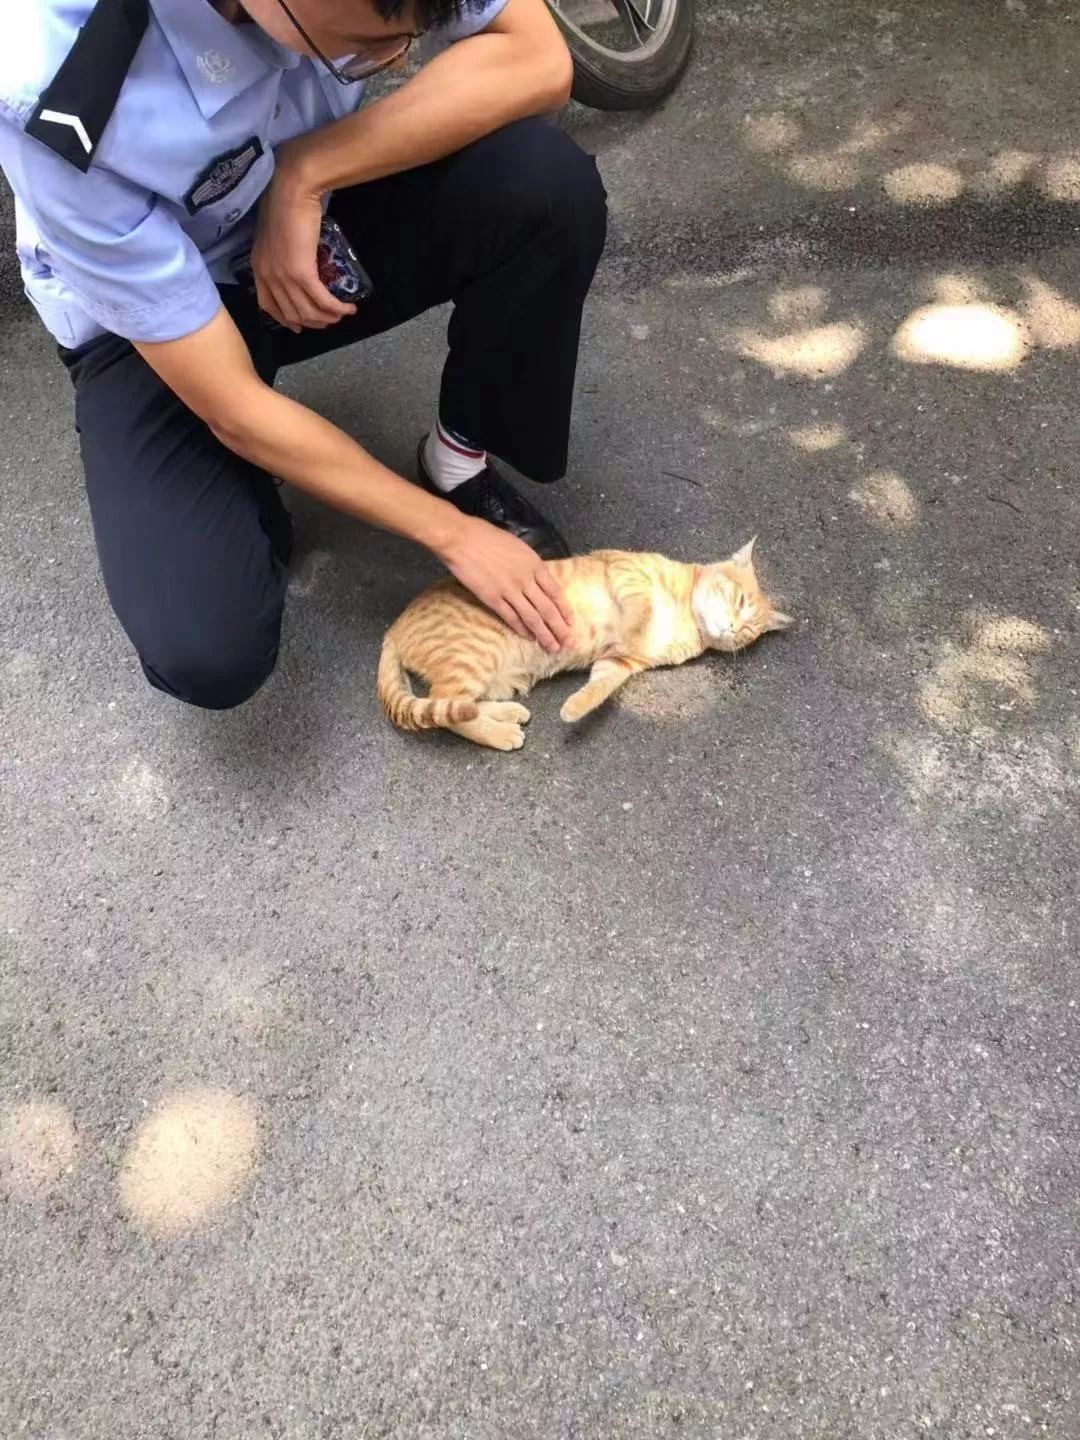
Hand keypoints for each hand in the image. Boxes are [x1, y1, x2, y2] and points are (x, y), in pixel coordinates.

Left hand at [251, 169, 356, 332]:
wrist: (291, 191)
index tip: (300, 325)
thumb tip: (295, 262)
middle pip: (292, 313)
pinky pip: (322, 300)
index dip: (287, 320)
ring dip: (328, 318)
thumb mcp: (275, 236)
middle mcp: (269, 277)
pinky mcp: (302, 273)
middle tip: (329, 321)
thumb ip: (279, 254)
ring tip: (342, 315)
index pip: (269, 306)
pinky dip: (337, 308)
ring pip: (308, 311)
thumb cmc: (284, 205)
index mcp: (259, 268)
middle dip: (313, 322)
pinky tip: (348, 309)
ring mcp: (284, 277)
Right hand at [437, 515, 573, 652]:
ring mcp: (509, 590)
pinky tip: (529, 638)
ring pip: (533, 618)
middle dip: (560, 629)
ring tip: (552, 648)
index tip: (571, 623)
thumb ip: (530, 564)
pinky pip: (511, 617)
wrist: (462, 538)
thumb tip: (538, 578)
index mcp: (535, 565)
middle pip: (548, 609)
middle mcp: (526, 580)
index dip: (565, 610)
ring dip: (544, 635)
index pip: (556, 592)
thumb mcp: (518, 547)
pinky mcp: (492, 598)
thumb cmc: (488, 537)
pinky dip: (521, 629)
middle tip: (568, 644)